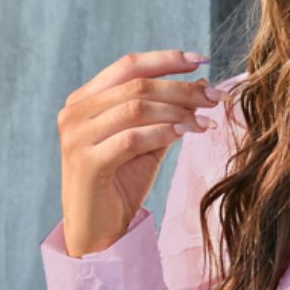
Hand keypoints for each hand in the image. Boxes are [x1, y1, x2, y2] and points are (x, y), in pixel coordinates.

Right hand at [56, 49, 224, 257]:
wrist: (98, 230)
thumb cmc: (122, 184)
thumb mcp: (146, 142)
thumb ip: (165, 114)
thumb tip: (202, 84)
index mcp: (86, 99)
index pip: (129, 66)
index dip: (166, 59)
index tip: (201, 60)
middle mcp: (75, 111)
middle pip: (137, 85)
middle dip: (182, 89)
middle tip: (215, 97)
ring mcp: (76, 136)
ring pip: (136, 107)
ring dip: (178, 111)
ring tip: (206, 121)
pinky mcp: (85, 161)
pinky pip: (132, 138)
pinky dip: (162, 132)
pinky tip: (185, 134)